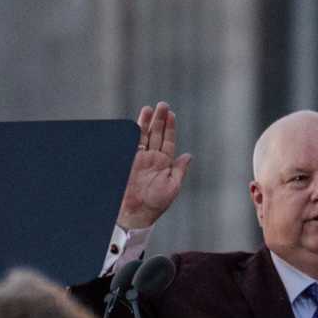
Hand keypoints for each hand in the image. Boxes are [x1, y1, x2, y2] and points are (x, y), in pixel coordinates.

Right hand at [117, 102, 192, 230]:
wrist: (136, 213)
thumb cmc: (156, 204)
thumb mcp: (173, 186)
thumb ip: (180, 170)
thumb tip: (189, 155)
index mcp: (165, 163)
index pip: (168, 141)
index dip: (170, 127)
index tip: (171, 114)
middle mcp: (152, 159)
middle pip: (156, 134)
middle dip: (159, 120)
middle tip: (162, 105)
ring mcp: (139, 159)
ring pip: (143, 136)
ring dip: (146, 122)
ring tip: (149, 108)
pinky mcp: (128, 162)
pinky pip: (131, 144)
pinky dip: (133, 134)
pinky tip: (136, 122)